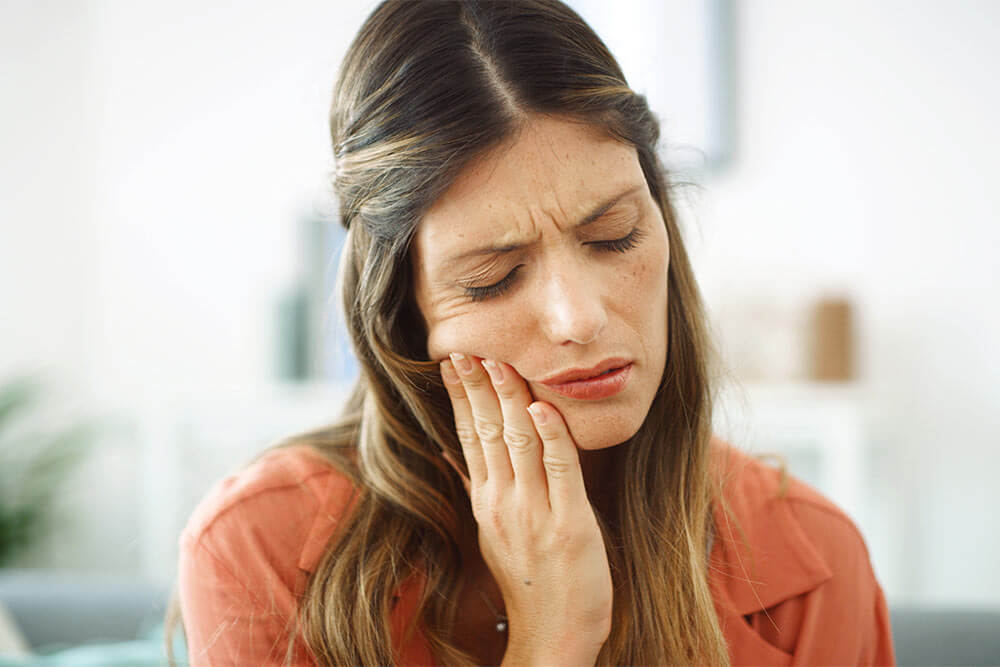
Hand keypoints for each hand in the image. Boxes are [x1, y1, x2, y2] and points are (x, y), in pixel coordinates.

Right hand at [439, 352, 612, 659]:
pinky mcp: (569, 525)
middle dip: (476, 386)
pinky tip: (543, 407)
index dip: (461, 396)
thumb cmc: (531, 581)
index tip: (452, 362)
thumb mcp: (495, 531)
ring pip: (519, 441)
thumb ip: (484, 487)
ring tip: (499, 362)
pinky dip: (551, 436)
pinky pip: (560, 472)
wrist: (554, 637)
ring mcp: (534, 513)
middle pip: (487, 432)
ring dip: (510, 398)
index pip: (469, 436)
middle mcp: (503, 502)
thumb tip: (460, 451)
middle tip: (467, 348)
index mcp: (486, 500)